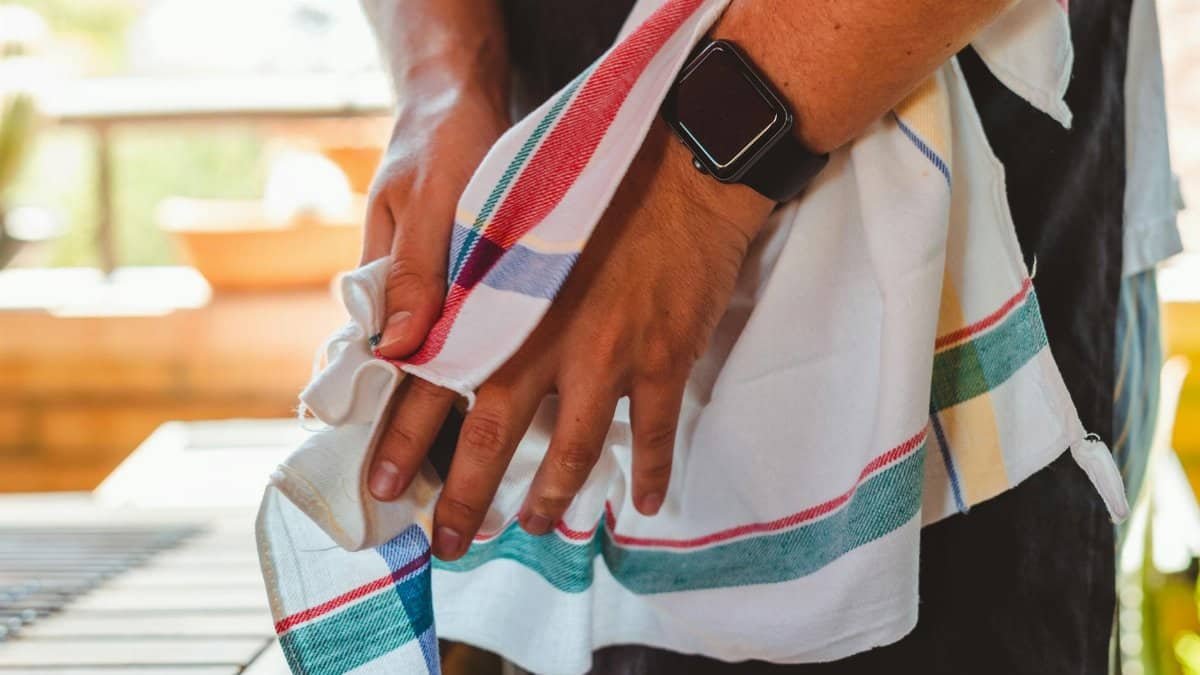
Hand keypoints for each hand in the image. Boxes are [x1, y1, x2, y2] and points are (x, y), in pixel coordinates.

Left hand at [368, 119, 774, 560]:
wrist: (682, 164)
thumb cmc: (588, 182)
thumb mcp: (506, 218)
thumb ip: (461, 278)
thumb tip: (415, 335)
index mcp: (497, 305)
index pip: (433, 386)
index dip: (404, 443)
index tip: (383, 491)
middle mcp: (541, 340)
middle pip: (491, 439)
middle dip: (465, 500)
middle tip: (450, 544)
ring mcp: (606, 355)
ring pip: (570, 451)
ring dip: (551, 498)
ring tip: (538, 527)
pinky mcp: (662, 358)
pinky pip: (653, 434)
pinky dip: (649, 474)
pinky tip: (642, 503)